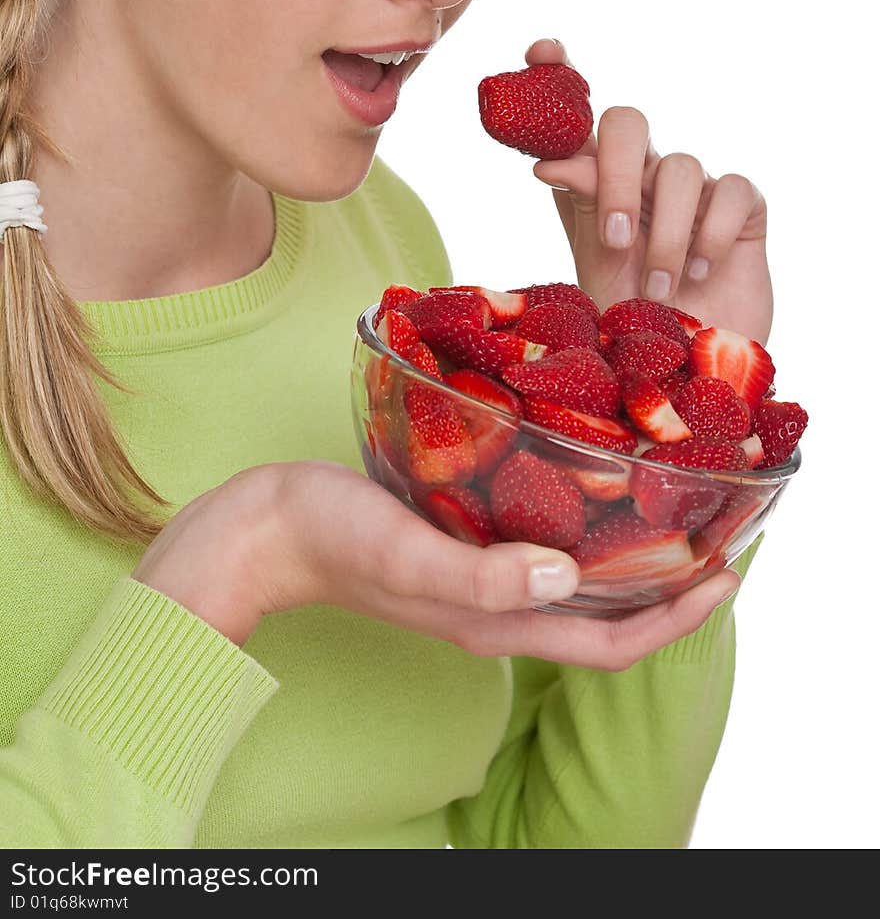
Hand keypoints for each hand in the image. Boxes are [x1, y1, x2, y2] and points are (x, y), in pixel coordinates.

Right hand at [132, 460, 740, 668]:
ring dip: (630, 559)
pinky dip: (580, 528)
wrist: (261, 529)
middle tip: (715, 533)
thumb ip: (483, 573)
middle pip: (605, 617)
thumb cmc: (328, 535)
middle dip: (669, 588)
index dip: (677, 619)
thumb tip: (568, 578)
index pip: (609, 642)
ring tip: (668, 507)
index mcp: (494, 621)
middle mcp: (496, 607)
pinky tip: (583, 482)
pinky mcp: (457, 544)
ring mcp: (475, 579)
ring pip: (577, 584)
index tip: (728, 574)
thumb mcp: (406, 550)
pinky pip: (539, 548)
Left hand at [526, 39, 772, 344]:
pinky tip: (702, 270)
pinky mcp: (742, 211)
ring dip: (666, 232)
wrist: (687, 371)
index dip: (560, 74)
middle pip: (627, 123)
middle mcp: (642, 177)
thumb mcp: (593, 266)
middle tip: (613, 239)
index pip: (577, 116)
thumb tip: (548, 161)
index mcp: (595, 185)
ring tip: (659, 286)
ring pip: (680, 166)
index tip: (541, 51)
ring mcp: (695, 189)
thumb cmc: (632, 322)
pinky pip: (731, 191)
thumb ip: (580, 208)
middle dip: (615, 174)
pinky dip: (712, 232)